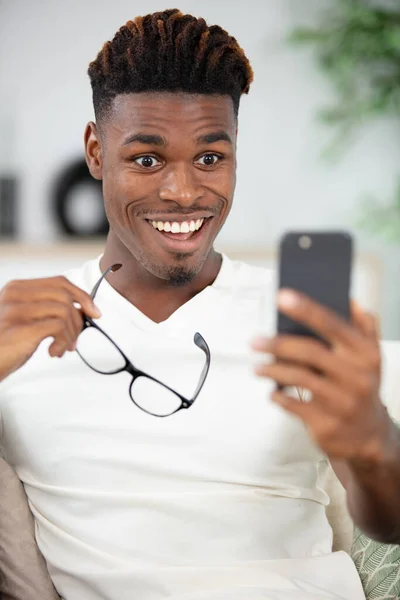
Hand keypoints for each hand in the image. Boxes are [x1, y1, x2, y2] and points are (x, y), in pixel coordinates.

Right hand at [0, 276, 100, 382]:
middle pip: (65, 295)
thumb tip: (85, 310)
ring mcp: (15, 310)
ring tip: (62, 348)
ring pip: (65, 311)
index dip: (82, 296)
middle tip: (74, 341)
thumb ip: (48, 310)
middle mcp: (14, 294)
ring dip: (71, 334)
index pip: (60, 282)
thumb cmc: (6, 345)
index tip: (94, 312)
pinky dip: (63, 342)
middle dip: (78, 319)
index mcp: (17, 288)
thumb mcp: (27, 320)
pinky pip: (58, 327)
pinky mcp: (20, 328)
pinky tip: (53, 352)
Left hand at [251, 289, 391, 463]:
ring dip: (272, 369)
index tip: (281, 296)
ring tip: (258, 366)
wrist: (369, 435)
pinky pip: (294, 404)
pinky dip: (278, 396)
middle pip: (310, 351)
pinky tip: (272, 391)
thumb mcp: (370, 356)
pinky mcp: (327, 424)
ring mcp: (342, 402)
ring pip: (299, 377)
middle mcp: (357, 376)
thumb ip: (363, 326)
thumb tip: (349, 299)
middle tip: (255, 341)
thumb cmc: (361, 385)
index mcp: (366, 353)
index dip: (306, 309)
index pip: (333, 324)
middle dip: (278, 344)